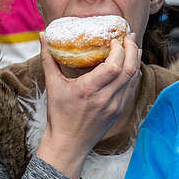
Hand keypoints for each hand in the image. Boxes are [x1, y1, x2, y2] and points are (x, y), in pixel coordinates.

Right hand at [34, 33, 140, 178]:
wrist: (68, 144)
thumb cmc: (59, 114)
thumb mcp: (52, 85)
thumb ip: (48, 58)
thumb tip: (43, 35)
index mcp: (88, 90)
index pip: (114, 66)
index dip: (119, 50)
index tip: (114, 39)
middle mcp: (105, 98)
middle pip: (129, 69)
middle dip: (132, 49)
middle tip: (129, 36)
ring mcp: (115, 106)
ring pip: (133, 78)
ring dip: (136, 59)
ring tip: (133, 44)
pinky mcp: (119, 110)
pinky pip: (131, 87)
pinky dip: (133, 72)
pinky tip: (131, 62)